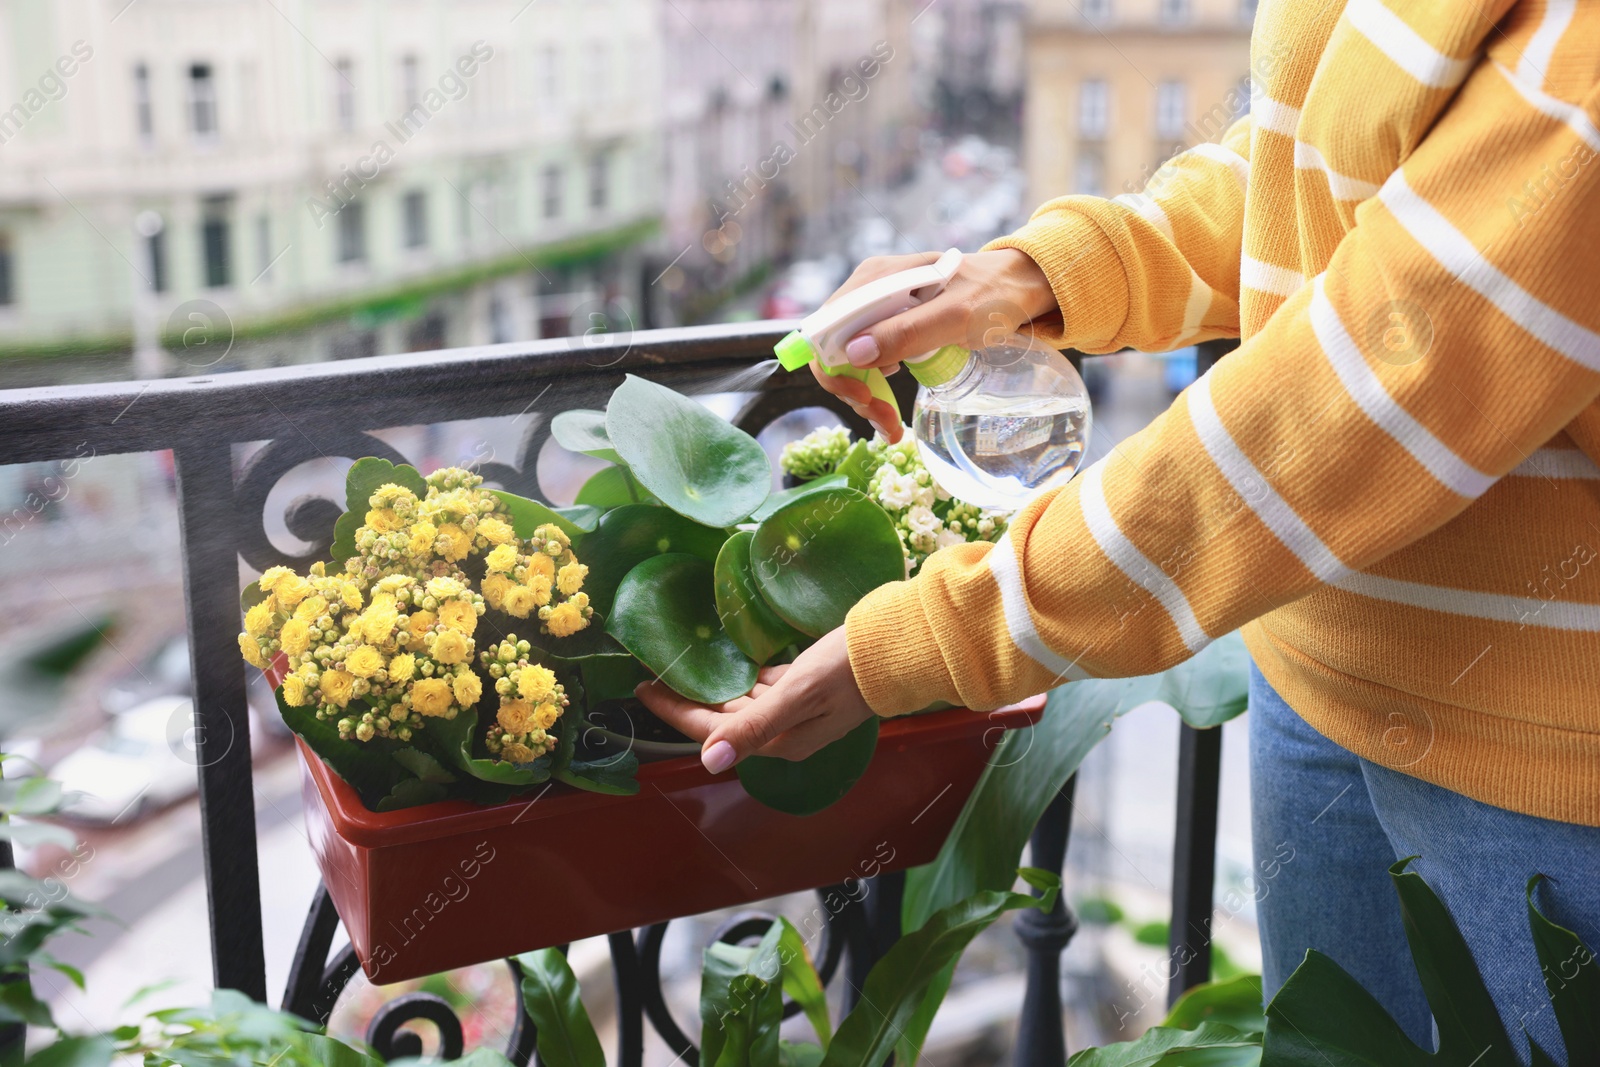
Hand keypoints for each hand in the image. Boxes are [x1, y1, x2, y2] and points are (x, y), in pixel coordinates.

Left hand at [633, 627, 873, 772]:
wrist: (899, 650)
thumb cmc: (847, 669)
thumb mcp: (798, 694)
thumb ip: (754, 726)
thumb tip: (709, 762)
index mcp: (778, 739)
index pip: (712, 731)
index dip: (674, 712)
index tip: (642, 690)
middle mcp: (784, 730)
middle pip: (724, 719)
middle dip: (687, 701)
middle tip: (653, 677)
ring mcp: (797, 711)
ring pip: (744, 703)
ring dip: (714, 690)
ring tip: (684, 670)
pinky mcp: (809, 689)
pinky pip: (766, 689)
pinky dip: (746, 681)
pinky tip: (735, 668)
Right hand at [810, 248, 1057, 439]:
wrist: (1019, 289)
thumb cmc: (992, 295)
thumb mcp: (954, 316)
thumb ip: (906, 332)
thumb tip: (853, 354)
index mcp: (875, 280)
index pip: (826, 326)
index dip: (833, 367)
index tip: (863, 396)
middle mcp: (868, 292)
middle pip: (834, 347)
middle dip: (851, 389)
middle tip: (882, 419)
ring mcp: (878, 311)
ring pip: (849, 360)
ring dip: (863, 395)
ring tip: (888, 422)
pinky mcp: (891, 327)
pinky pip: (868, 362)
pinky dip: (875, 389)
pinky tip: (890, 406)